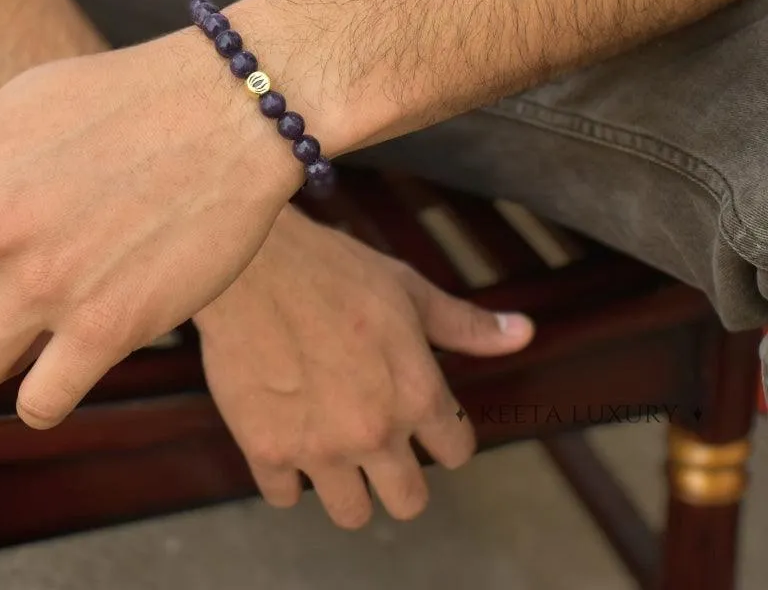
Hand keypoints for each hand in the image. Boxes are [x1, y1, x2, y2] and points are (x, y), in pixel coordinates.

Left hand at [0, 30, 298, 428]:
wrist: (228, 110)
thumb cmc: (126, 100)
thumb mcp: (20, 106)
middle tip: (18, 290)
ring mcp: (45, 283)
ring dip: (6, 354)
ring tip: (50, 322)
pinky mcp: (106, 326)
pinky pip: (39, 405)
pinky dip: (49, 394)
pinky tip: (76, 357)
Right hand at [195, 205, 533, 528]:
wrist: (252, 262)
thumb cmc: (333, 269)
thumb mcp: (408, 289)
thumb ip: (465, 324)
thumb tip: (524, 332)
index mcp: (417, 394)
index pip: (456, 451)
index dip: (442, 432)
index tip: (421, 418)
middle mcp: (374, 433)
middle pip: (409, 501)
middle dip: (399, 474)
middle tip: (376, 439)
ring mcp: (319, 448)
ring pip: (351, 513)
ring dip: (346, 485)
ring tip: (332, 443)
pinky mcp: (266, 449)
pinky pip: (283, 496)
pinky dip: (286, 473)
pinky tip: (286, 434)